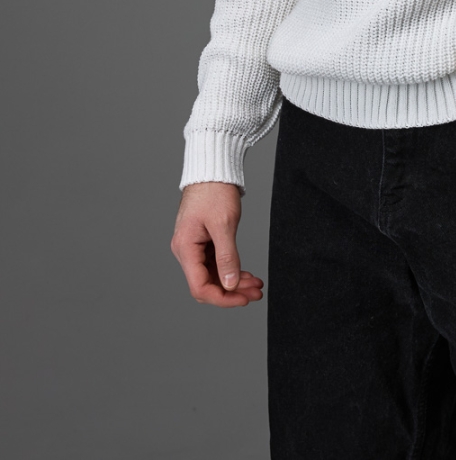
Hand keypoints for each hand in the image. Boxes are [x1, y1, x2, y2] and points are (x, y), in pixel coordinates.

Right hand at [171, 182, 263, 307]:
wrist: (213, 168)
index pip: (200, 287)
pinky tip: (247, 274)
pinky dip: (232, 270)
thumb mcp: (224, 224)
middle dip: (232, 292)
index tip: (244, 299)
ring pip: (214, 275)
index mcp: (186, 249)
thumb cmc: (214, 190)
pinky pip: (216, 264)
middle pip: (207, 284)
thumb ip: (227, 257)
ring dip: (235, 282)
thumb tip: (230, 285)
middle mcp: (186, 251)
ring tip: (256, 285)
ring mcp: (195, 247)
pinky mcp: (204, 242)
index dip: (223, 298)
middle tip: (256, 293)